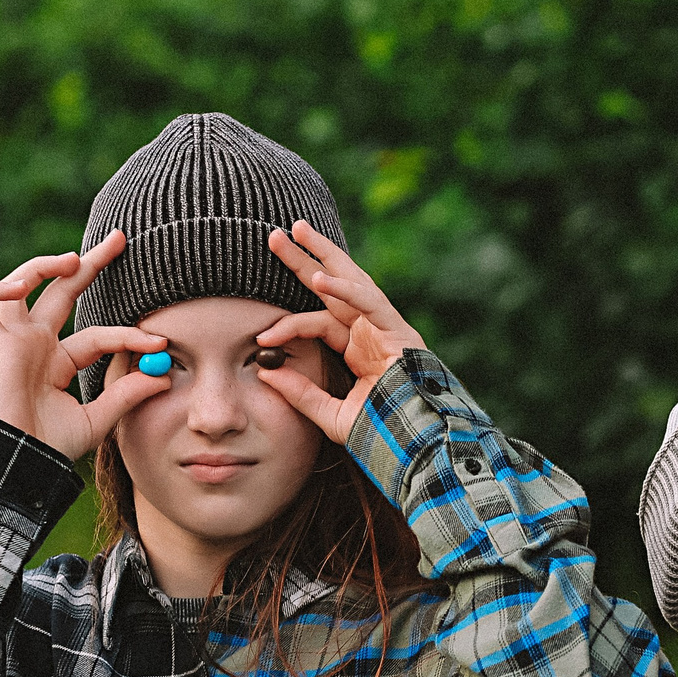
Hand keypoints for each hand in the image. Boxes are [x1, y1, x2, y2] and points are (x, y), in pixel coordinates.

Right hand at [0, 230, 168, 460]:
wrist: (21, 463)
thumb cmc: (52, 447)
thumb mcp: (98, 419)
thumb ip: (127, 394)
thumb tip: (165, 374)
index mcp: (59, 362)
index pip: (99, 335)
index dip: (129, 335)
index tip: (160, 341)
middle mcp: (36, 345)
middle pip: (61, 292)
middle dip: (89, 264)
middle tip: (120, 239)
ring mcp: (13, 343)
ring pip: (19, 288)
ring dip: (43, 267)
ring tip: (73, 259)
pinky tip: (21, 287)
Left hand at [253, 222, 427, 441]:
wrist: (417, 445)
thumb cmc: (381, 434)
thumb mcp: (332, 415)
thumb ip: (301, 393)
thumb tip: (265, 371)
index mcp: (358, 348)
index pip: (318, 321)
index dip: (287, 325)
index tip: (260, 337)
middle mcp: (371, 331)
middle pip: (334, 286)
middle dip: (305, 259)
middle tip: (276, 235)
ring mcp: (386, 328)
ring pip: (352, 281)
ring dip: (324, 255)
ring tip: (296, 231)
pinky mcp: (399, 331)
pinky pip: (369, 302)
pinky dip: (344, 290)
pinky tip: (319, 279)